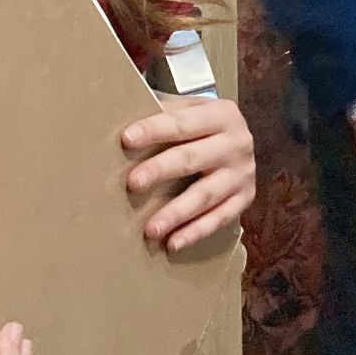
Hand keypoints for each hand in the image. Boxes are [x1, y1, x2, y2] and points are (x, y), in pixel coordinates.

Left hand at [123, 95, 255, 252]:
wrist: (237, 140)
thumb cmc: (199, 126)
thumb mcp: (187, 111)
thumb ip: (161, 114)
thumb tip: (110, 120)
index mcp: (222, 114)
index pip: (183, 123)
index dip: (155, 130)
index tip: (127, 139)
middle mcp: (237, 142)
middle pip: (194, 158)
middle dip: (161, 170)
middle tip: (133, 182)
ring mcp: (243, 173)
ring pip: (206, 195)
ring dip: (176, 212)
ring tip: (150, 228)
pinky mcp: (245, 198)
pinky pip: (220, 219)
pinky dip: (195, 232)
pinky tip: (172, 243)